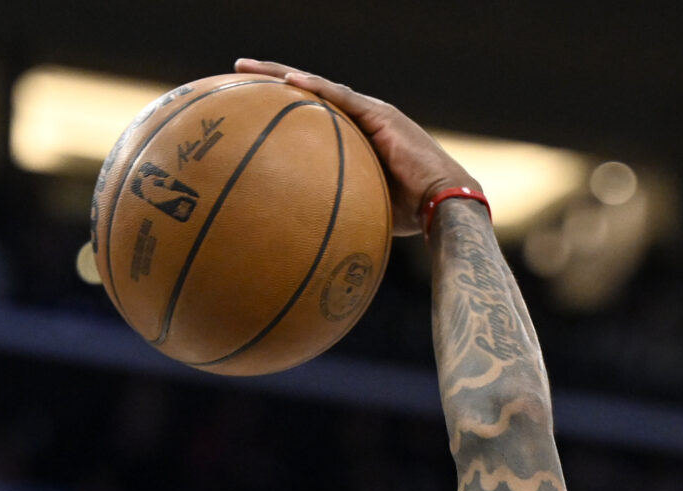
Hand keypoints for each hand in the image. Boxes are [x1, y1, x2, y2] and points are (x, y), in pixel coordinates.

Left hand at [233, 60, 476, 234]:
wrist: (444, 206)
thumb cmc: (410, 216)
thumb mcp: (363, 206)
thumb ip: (336, 204)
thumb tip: (302, 231)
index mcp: (358, 135)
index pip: (314, 112)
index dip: (283, 105)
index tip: (250, 101)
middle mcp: (362, 117)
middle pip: (311, 92)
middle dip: (272, 79)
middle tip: (237, 69)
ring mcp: (372, 112)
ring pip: (320, 87)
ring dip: (283, 75)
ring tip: (247, 66)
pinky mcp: (381, 115)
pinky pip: (341, 98)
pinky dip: (315, 88)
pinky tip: (289, 80)